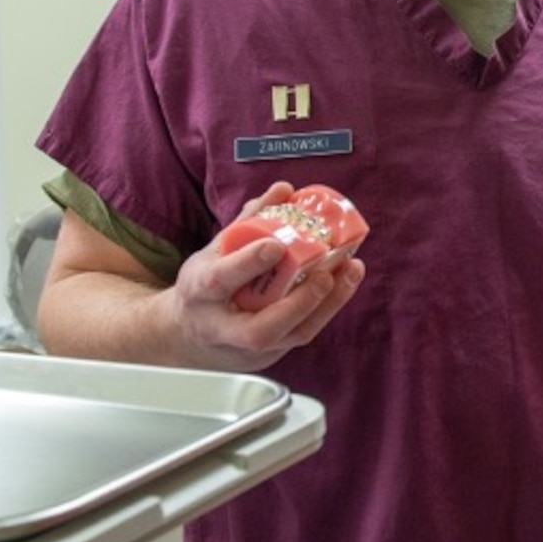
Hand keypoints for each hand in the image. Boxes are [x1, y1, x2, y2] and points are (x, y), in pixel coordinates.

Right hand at [169, 183, 365, 369]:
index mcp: (200, 291)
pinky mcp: (272, 351)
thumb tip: (283, 190)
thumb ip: (250, 221)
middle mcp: (221, 327)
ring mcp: (249, 346)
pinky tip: (346, 280)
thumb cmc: (207, 285)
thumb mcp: (217, 250)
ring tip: (349, 271)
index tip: (276, 245)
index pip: (221, 280)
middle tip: (325, 274)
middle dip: (297, 303)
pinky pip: (304, 333)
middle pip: (259, 328)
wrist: (193, 333)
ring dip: (326, 303)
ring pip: (291, 336)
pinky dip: (330, 306)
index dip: (248, 263)